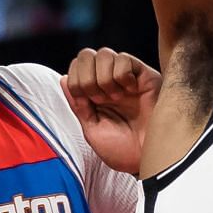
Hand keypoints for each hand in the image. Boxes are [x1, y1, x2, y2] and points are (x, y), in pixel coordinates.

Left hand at [62, 48, 160, 175]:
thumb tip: (64, 78)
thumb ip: (78, 105)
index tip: (87, 103)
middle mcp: (109, 82)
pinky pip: (124, 59)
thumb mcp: (92, 130)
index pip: (75, 68)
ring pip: (104, 54)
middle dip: (86, 77)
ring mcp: (126, 77)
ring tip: (117, 97)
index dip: (75, 81)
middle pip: (86, 55)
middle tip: (99, 99)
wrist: (147, 159)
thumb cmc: (123, 150)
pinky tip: (132, 91)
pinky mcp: (144, 74)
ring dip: (104, 78)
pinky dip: (122, 75)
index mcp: (94, 94)